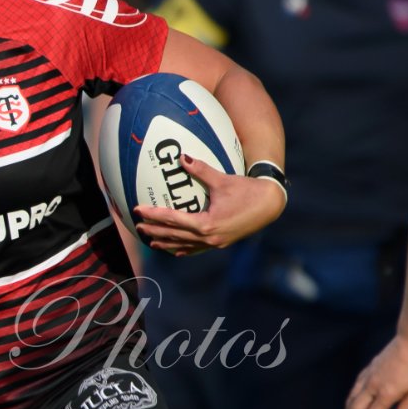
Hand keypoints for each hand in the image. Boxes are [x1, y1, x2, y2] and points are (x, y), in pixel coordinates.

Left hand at [133, 156, 283, 255]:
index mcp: (206, 223)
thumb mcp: (222, 179)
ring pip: (185, 245)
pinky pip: (198, 249)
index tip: (138, 210)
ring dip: (167, 243)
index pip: (173, 220)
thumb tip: (182, 157)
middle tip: (137, 227)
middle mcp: (209, 237)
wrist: (270, 204)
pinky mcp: (221, 243)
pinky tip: (176, 251)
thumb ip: (200, 170)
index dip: (153, 215)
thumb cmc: (247, 190)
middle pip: (174, 235)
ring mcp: (215, 242)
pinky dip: (184, 249)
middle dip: (155, 231)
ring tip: (151, 242)